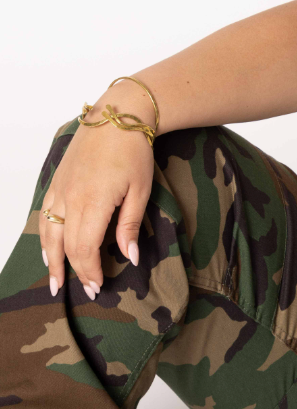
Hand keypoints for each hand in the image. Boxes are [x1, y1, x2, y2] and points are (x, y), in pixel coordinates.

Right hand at [39, 117, 153, 299]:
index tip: (98, 287)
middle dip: (73, 272)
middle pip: (65, 245)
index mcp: (93, 203)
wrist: (117, 116)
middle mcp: (71, 198)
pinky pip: (45, 214)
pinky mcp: (58, 181)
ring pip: (48, 232)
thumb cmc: (134, 152)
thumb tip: (129, 257)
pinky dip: (44, 236)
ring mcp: (60, 189)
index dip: (90, 271)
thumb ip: (129, 226)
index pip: (84, 249)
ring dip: (51, 259)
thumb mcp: (140, 192)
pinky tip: (48, 249)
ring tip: (55, 280)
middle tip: (81, 292)